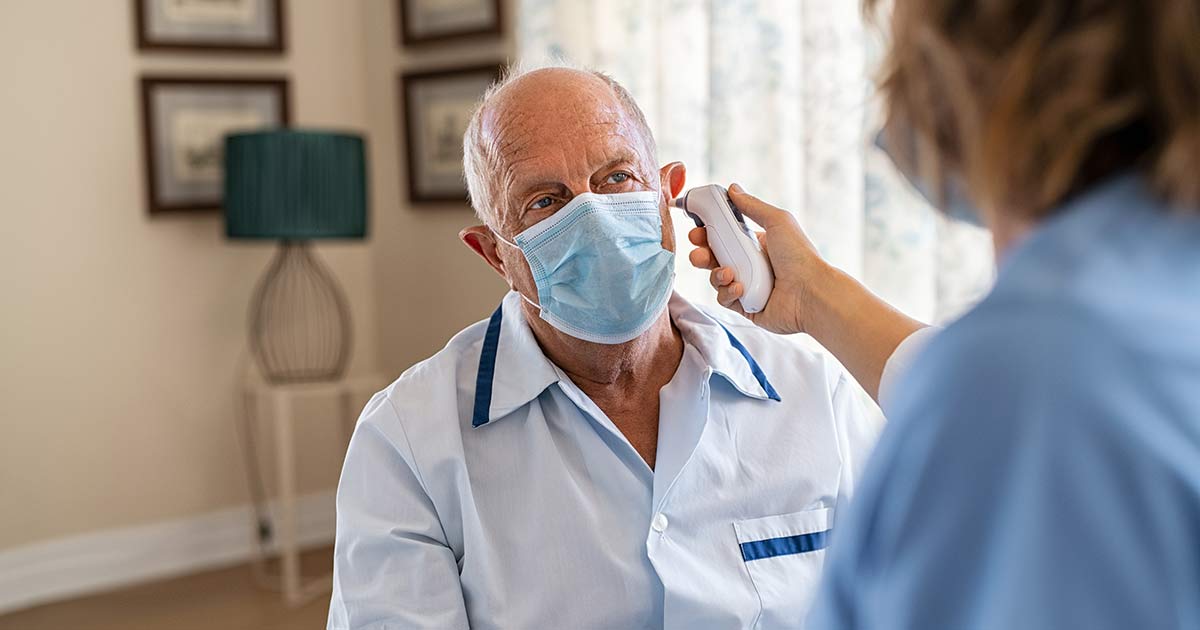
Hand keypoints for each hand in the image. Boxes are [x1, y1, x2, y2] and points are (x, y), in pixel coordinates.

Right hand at [687, 183, 830, 334]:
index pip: (724, 237)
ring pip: (716, 279)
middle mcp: (750, 265)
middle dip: (701, 255)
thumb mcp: (777, 222)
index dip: (707, 233)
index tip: (696, 230)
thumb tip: (733, 188)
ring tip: (729, 273)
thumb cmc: (799, 256)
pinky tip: (740, 288)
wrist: (810, 293)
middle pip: (714, 258)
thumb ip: (752, 206)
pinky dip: (728, 292)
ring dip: (716, 275)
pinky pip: (725, 298)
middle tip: (698, 253)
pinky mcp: (745, 306)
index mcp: (755, 244)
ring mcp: (747, 286)